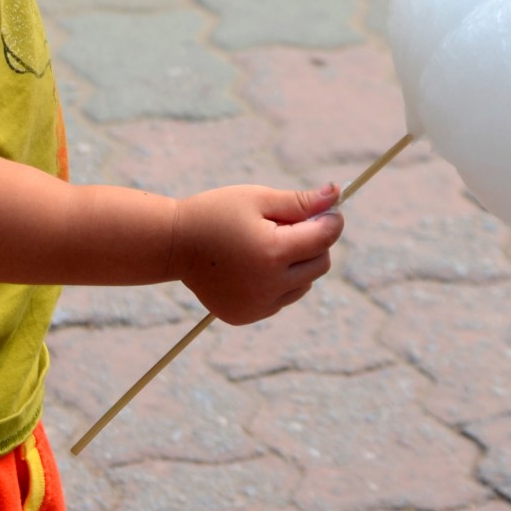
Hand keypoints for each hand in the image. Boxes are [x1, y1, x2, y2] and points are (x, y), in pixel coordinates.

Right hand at [169, 183, 343, 325]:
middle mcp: (268, 285)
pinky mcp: (247, 316)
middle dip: (314, 243)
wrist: (173, 244)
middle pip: (320, 264)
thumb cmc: (216, 213)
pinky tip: (253, 265)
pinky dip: (279, 282)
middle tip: (289, 226)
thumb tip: (336, 195)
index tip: (326, 209)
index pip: (325, 238)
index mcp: (273, 252)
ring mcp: (257, 305)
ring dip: (298, 264)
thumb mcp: (258, 199)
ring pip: (303, 284)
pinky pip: (281, 299)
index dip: (331, 220)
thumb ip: (300, 201)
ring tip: (267, 245)